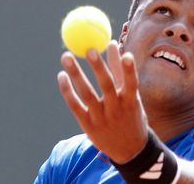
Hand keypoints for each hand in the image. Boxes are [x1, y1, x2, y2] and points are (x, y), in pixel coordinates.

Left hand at [57, 40, 148, 162]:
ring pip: (87, 94)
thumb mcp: (131, 97)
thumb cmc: (130, 116)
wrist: (129, 150)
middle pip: (107, 86)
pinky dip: (67, 91)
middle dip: (98, 67)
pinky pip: (75, 106)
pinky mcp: (88, 125)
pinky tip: (62, 76)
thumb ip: (121, 71)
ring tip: (66, 56)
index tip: (121, 50)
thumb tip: (111, 43)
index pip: (131, 83)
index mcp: (131, 102)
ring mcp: (102, 119)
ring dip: (76, 74)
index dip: (128, 68)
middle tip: (89, 49)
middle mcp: (117, 110)